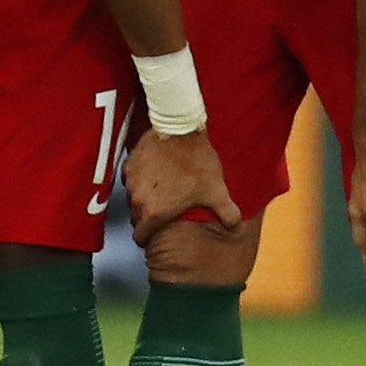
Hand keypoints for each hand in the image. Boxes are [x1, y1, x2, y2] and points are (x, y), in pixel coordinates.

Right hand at [124, 125, 242, 240]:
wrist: (179, 128)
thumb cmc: (196, 161)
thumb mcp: (216, 189)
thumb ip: (227, 213)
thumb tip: (235, 227)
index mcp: (155, 213)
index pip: (141, 237)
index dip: (148, 237)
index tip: (156, 232)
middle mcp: (137, 200)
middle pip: (137, 217)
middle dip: (148, 216)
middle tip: (165, 207)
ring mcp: (131, 181)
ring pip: (134, 198)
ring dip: (144, 197)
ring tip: (162, 188)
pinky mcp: (130, 164)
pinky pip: (132, 179)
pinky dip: (141, 179)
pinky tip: (156, 171)